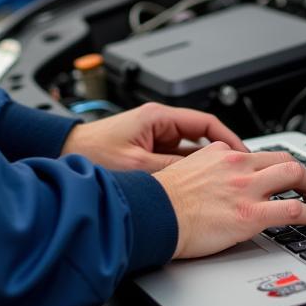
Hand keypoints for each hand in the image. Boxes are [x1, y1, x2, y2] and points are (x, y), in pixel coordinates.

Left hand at [60, 102, 246, 171]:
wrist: (64, 154)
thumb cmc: (91, 153)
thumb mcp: (137, 165)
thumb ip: (171, 169)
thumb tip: (200, 176)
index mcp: (158, 117)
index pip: (206, 122)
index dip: (228, 138)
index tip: (241, 153)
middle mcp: (158, 124)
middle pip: (200, 137)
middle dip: (218, 155)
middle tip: (236, 172)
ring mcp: (153, 138)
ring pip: (189, 151)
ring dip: (201, 166)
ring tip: (218, 183)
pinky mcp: (147, 151)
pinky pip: (175, 160)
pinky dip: (186, 173)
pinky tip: (193, 188)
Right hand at [153, 143, 305, 258]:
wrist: (153, 214)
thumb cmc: (161, 199)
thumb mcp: (183, 168)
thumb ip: (205, 167)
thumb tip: (212, 171)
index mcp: (221, 155)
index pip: (257, 154)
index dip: (274, 165)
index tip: (281, 173)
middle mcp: (238, 166)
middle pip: (283, 159)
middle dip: (302, 171)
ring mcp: (247, 189)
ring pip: (294, 175)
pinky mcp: (251, 215)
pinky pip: (294, 210)